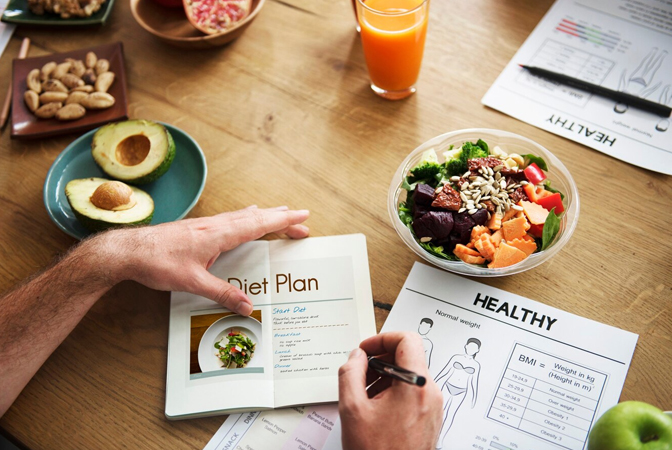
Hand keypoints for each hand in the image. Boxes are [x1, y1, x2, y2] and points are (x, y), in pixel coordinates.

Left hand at [100, 206, 309, 314]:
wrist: (128, 251)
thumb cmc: (157, 263)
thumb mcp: (192, 282)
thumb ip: (222, 294)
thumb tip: (247, 307)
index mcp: (218, 234)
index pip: (259, 224)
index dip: (283, 220)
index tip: (302, 217)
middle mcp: (215, 225)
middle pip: (256, 217)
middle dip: (281, 218)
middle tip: (302, 220)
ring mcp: (206, 224)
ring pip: (243, 215)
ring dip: (265, 215)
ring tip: (280, 214)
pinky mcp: (197, 229)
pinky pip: (231, 218)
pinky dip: (246, 217)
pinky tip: (244, 217)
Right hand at [338, 332, 442, 449]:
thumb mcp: (352, 409)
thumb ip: (350, 373)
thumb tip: (356, 356)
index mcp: (416, 385)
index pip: (407, 339)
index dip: (382, 338)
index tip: (365, 350)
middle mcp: (430, 393)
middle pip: (408, 356)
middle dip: (380, 360)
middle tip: (359, 373)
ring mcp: (434, 406)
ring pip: (409, 375)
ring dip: (385, 377)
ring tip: (364, 395)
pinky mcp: (431, 418)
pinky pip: (413, 392)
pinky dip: (394, 391)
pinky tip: (375, 408)